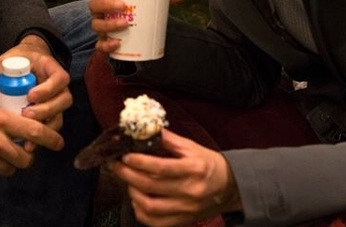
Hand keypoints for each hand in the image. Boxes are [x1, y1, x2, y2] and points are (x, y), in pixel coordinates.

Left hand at [0, 34, 72, 150]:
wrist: (27, 60)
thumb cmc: (18, 59)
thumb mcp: (9, 60)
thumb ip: (3, 75)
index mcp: (52, 68)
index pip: (60, 78)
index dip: (48, 89)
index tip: (30, 95)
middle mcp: (60, 86)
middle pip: (64, 100)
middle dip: (46, 111)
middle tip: (26, 114)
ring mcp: (57, 101)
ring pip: (60, 116)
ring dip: (45, 127)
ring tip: (28, 135)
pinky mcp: (51, 114)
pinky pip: (51, 127)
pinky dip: (40, 137)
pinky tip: (28, 144)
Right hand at [85, 0, 183, 55]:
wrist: (132, 31)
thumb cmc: (137, 11)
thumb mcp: (149, 1)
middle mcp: (99, 12)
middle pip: (94, 6)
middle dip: (106, 5)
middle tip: (123, 5)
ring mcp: (100, 28)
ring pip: (97, 25)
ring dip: (109, 24)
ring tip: (125, 23)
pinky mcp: (104, 43)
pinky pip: (100, 45)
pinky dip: (107, 45)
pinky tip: (118, 43)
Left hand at [107, 130, 240, 226]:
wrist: (230, 187)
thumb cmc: (209, 164)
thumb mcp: (191, 147)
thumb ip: (168, 139)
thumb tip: (145, 129)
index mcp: (193, 169)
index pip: (160, 167)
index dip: (138, 161)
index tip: (124, 155)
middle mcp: (189, 191)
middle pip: (150, 186)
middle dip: (127, 174)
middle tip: (115, 165)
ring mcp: (186, 209)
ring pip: (150, 207)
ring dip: (132, 193)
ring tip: (127, 181)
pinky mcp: (183, 221)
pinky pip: (155, 222)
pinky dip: (141, 211)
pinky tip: (137, 198)